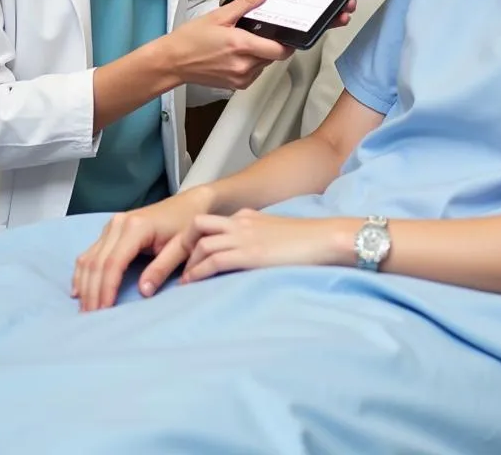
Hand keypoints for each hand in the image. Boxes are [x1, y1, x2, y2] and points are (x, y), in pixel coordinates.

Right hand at [72, 186, 215, 311]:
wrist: (188, 204)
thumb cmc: (186, 225)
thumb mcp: (182, 247)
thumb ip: (162, 268)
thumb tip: (143, 292)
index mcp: (136, 227)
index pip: (113, 263)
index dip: (106, 289)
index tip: (103, 312)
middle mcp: (118, 224)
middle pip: (97, 263)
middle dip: (92, 292)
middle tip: (90, 319)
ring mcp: (112, 225)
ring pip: (89, 258)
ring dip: (84, 285)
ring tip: (85, 310)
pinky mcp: (110, 229)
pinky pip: (90, 252)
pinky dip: (82, 273)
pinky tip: (78, 291)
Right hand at [165, 0, 292, 90]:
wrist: (173, 61)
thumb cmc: (190, 39)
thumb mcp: (219, 15)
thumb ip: (246, 3)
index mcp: (241, 46)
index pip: (279, 50)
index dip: (286, 42)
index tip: (285, 34)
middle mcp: (243, 65)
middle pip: (272, 57)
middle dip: (269, 44)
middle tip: (258, 33)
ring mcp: (240, 78)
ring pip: (264, 65)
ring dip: (260, 54)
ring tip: (243, 42)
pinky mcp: (236, 86)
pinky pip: (253, 74)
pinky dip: (251, 64)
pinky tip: (237, 54)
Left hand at [178, 210, 346, 283]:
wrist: (325, 238)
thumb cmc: (308, 241)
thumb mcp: (276, 235)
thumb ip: (258, 239)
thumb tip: (248, 256)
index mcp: (247, 217)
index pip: (209, 223)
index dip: (192, 239)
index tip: (185, 257)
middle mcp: (241, 222)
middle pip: (197, 225)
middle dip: (181, 245)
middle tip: (175, 266)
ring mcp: (244, 237)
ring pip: (201, 242)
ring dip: (186, 263)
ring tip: (181, 281)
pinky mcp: (250, 253)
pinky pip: (214, 260)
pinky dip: (198, 272)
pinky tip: (191, 284)